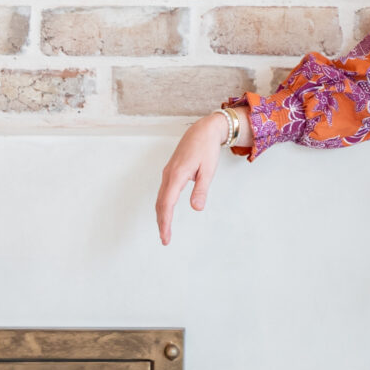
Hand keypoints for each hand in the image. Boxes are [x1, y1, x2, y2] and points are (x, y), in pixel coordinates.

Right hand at [155, 110, 232, 246]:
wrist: (203, 130)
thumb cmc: (207, 148)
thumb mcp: (209, 170)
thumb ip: (201, 189)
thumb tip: (196, 208)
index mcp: (177, 175)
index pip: (167, 204)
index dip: (165, 222)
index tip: (166, 237)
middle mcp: (169, 174)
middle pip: (160, 203)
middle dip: (161, 223)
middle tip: (165, 240)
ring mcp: (168, 173)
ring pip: (160, 198)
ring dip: (161, 215)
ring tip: (165, 231)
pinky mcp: (170, 172)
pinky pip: (163, 192)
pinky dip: (163, 205)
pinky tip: (166, 213)